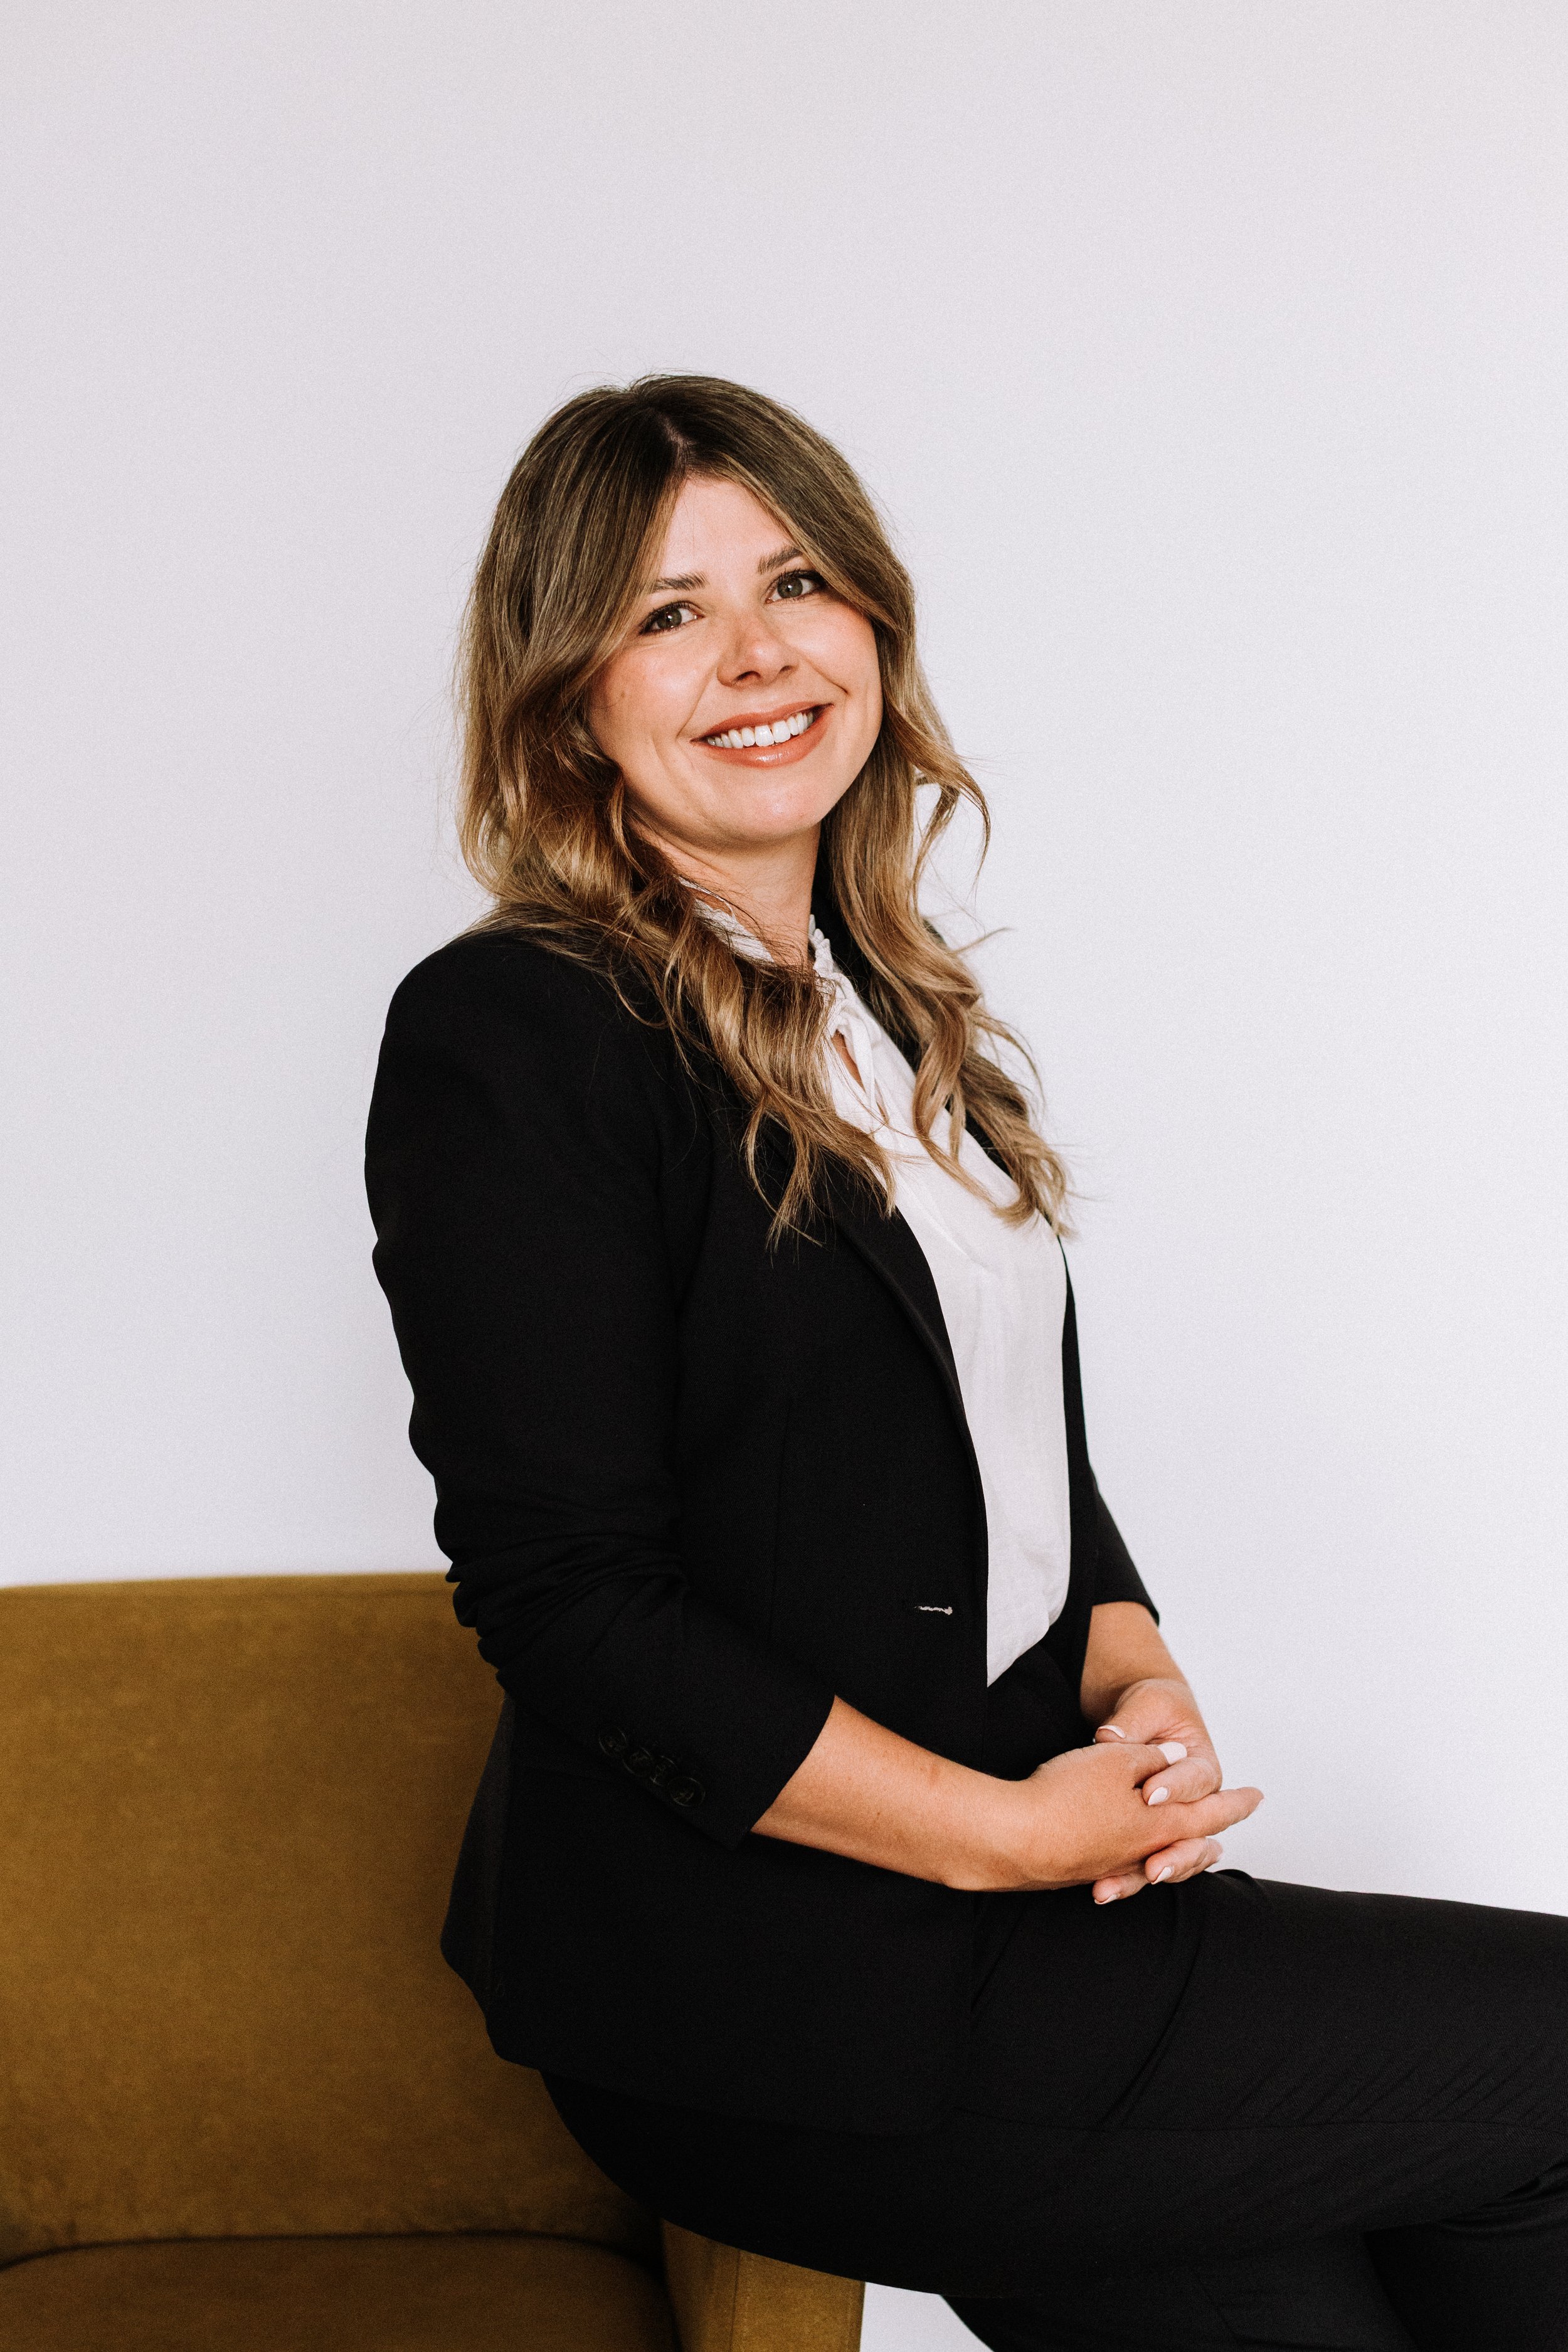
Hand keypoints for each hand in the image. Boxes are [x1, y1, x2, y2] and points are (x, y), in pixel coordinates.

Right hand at [977, 1737, 1261, 1895]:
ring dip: (1174, 1858)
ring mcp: (1112, 1865)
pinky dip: (1134, 1866)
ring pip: (1154, 1862)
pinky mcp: (1083, 1871)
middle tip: (1223, 1838)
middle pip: (1189, 1849)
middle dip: (1207, 1842)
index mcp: (1160, 1822)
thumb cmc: (1066, 1795)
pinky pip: (1120, 1869)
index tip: (1257, 1797)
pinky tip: (1127, 1864)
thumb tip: (1171, 1757)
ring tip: (1183, 1855)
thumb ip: (1150, 1757)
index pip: (1210, 1811)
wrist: (1011, 1837)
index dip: (1236, 1803)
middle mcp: (1142, 1850)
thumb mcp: (1117, 1758)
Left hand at [1089, 1675, 1252, 1904]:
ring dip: (1142, 1876)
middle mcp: (1191, 1804)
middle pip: (1193, 1837)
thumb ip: (1132, 1723)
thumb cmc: (1155, 1708)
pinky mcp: (1144, 1838)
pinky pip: (1140, 1866)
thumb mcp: (1147, 1705)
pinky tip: (1099, 1891)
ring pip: (1167, 1859)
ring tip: (1112, 1889)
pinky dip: (1123, 1880)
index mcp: (1201, 1766)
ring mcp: (1169, 1826)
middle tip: (1153, 1866)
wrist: (1146, 1717)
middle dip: (1175, 1855)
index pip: (1196, 1780)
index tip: (1149, 1794)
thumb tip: (1110, 1736)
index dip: (1175, 1788)